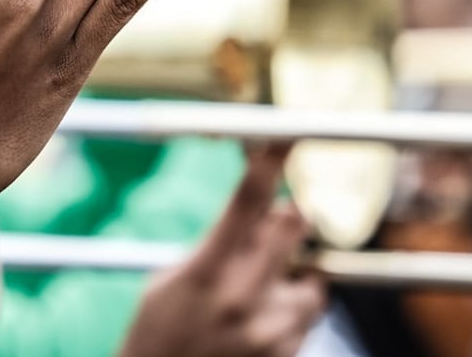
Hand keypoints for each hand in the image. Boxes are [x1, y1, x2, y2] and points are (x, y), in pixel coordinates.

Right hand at [120, 146, 325, 356]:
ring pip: (312, 283)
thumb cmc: (159, 330)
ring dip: (295, 279)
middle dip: (291, 219)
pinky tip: (260, 324)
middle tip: (285, 218)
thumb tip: (267, 210)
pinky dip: (292, 316)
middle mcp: (243, 301)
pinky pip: (308, 322)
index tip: (286, 136)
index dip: (269, 164)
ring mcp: (269, 335)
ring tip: (261, 294)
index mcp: (207, 274)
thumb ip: (219, 245)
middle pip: (293, 229)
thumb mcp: (173, 277)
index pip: (245, 202)